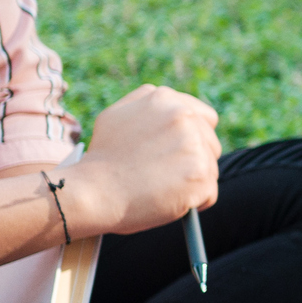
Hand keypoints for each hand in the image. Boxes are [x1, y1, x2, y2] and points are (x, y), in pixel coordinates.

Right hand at [68, 86, 221, 235]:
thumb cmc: (100, 160)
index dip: (195, 138)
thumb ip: (146, 103)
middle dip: (195, 161)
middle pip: (211, 144)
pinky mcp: (199, 175)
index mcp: (164, 99)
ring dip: (194, 183)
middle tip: (167, 177)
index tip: (181, 155)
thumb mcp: (116, 115)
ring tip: (162, 189)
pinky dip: (194, 203)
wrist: (90, 192)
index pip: (204, 117)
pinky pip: (210, 193)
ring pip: (210, 169)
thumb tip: (172, 106)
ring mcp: (194, 145)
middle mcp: (183, 116)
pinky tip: (169, 202)